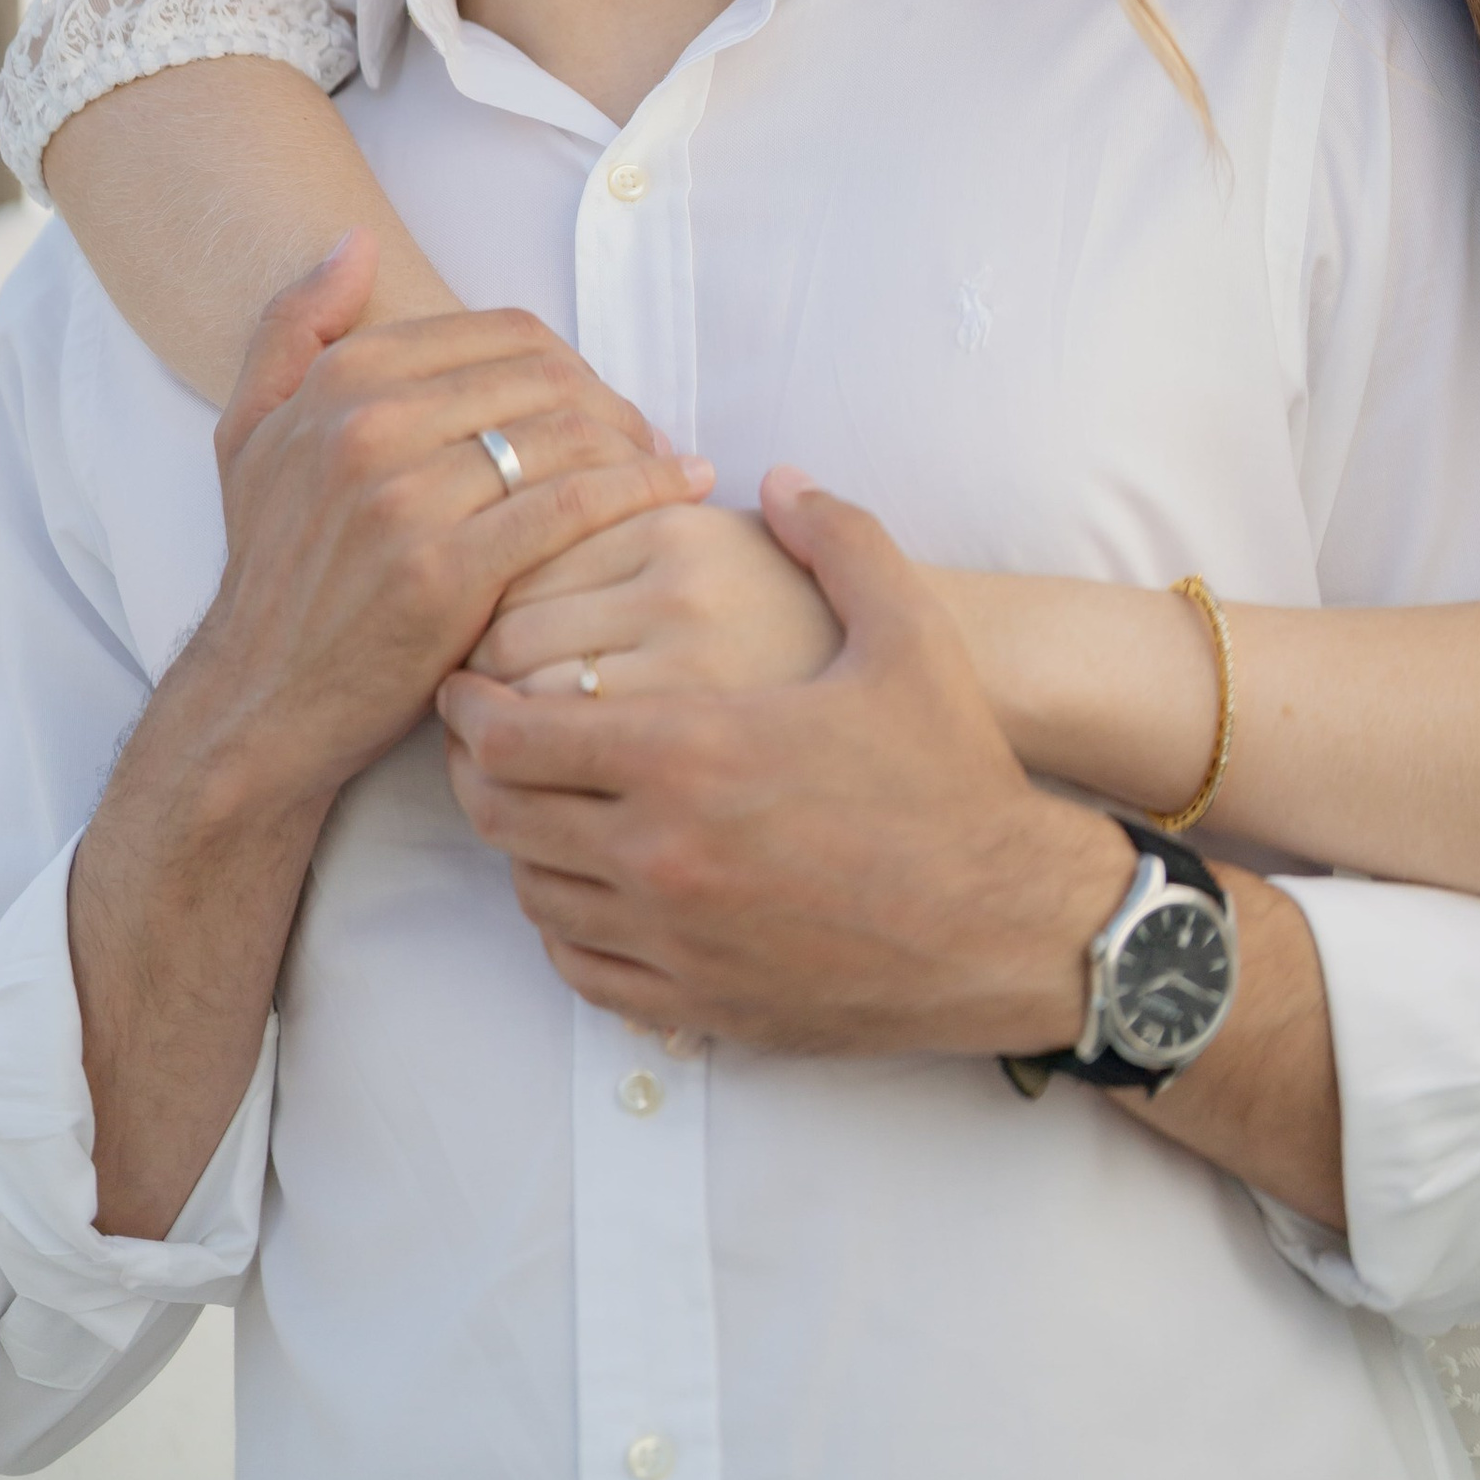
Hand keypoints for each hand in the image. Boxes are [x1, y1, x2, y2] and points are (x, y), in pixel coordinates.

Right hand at [158, 282, 710, 814]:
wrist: (259, 701)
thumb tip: (355, 243)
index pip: (503, 331)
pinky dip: (640, 489)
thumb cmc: (271, 568)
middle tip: (647, 434)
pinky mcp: (448, 571)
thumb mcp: (250, 432)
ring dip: (636, 442)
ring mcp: (408, 498)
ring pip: (566, 432)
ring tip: (667, 464)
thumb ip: (293, 327)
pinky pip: (572, 505)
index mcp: (341, 380)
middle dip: (613, 400)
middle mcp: (370, 425)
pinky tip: (679, 491)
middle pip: (545, 377)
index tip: (598, 395)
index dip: (570, 358)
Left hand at [438, 468, 1133, 1054]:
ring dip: (518, 842)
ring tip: (538, 799)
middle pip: (500, 814)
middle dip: (476, 767)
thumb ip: (839, 538)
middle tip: (486, 733)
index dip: (470, 705)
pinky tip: (587, 885)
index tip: (469, 680)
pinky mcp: (698, 1002)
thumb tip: (786, 476)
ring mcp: (675, 939)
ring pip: (532, 892)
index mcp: (691, 751)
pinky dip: (562, 923)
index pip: (512, 733)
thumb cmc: (955, 775)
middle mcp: (662, 852)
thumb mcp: (907, 633)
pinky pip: (580, 967)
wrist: (1011, 924)